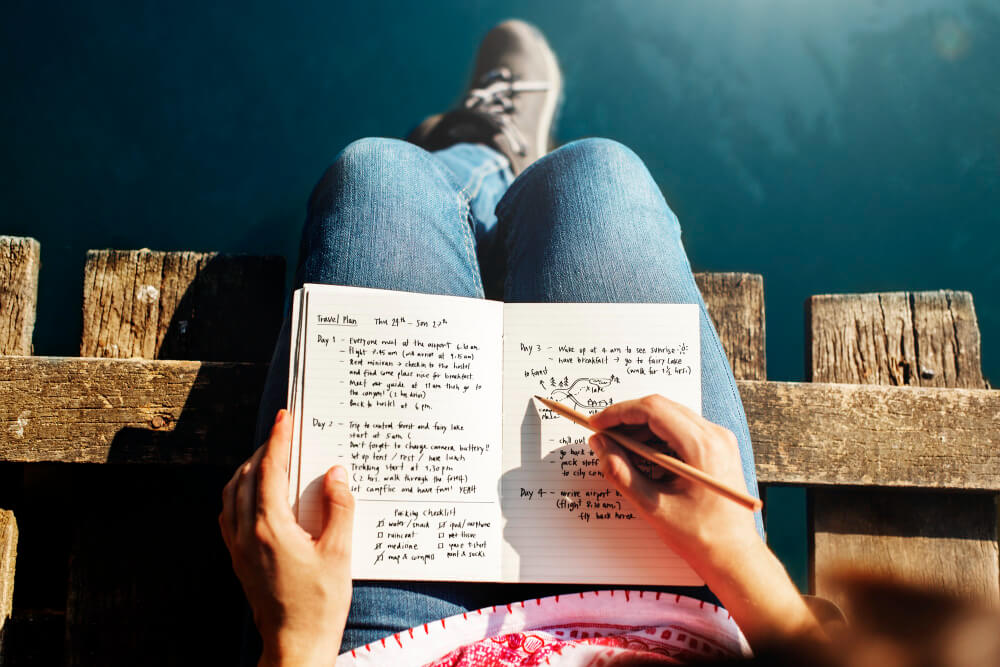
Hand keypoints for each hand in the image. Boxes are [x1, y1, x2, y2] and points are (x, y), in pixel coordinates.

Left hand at [219, 409, 354, 666]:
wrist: (295, 647)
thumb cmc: (320, 604)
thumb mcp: (339, 553)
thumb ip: (339, 508)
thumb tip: (336, 473)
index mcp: (270, 527)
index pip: (270, 470)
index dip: (278, 440)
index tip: (285, 417)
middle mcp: (247, 533)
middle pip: (248, 477)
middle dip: (265, 450)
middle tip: (284, 432)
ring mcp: (239, 548)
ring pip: (233, 494)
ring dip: (250, 470)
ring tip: (270, 457)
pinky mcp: (239, 562)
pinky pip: (230, 515)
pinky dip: (240, 494)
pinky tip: (255, 496)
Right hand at [589, 395, 823, 646]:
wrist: (735, 556)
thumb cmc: (700, 536)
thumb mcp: (651, 505)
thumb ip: (620, 471)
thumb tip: (600, 444)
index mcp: (702, 446)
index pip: (653, 410)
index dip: (619, 413)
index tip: (596, 424)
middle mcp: (715, 435)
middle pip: (662, 408)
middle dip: (627, 420)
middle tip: (603, 437)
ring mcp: (719, 440)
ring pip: (670, 417)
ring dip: (641, 429)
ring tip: (620, 452)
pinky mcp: (718, 449)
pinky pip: (682, 431)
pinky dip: (657, 439)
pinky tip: (642, 460)